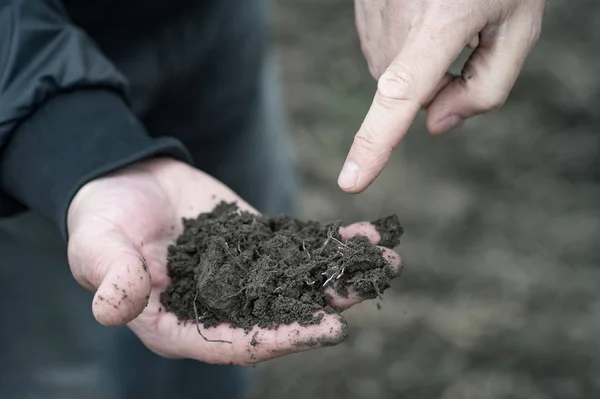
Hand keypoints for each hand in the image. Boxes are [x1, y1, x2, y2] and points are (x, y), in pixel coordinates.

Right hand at [66, 157, 400, 365]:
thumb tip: (112, 309)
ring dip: (340, 275)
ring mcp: (243, 277)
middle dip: (327, 308)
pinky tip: (365, 237)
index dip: (280, 339)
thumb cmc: (102, 215)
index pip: (234, 342)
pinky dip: (330, 245)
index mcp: (178, 322)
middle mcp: (218, 307)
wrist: (125, 178)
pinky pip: (297, 250)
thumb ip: (110, 274)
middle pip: (279, 317)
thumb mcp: (97, 243)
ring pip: (297, 285)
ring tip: (386, 262)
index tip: (326, 331)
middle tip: (370, 289)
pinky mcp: (258, 247)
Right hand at [339, 0, 545, 191]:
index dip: (375, 141)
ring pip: (389, 73)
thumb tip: (436, 125)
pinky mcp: (361, 7)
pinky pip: (379, 50)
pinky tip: (422, 13)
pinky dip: (401, 46)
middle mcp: (397, 15)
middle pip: (407, 93)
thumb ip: (488, 88)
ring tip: (443, 18)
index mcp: (443, 18)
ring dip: (416, 63)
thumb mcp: (518, 26)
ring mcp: (372, 10)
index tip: (351, 180)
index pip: (401, 94)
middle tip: (465, 43)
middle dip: (436, 84)